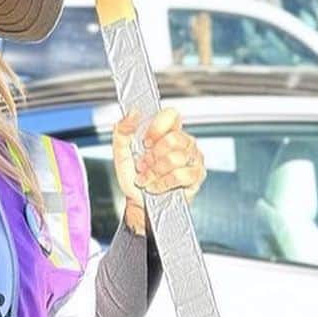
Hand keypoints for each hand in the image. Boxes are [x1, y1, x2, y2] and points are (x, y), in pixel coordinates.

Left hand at [112, 106, 205, 232]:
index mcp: (166, 131)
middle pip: (174, 138)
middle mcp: (183, 142)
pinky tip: (156, 186)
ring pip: (176, 158)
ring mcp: (192, 158)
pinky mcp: (196, 176)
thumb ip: (122, 130)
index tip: (145, 141)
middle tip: (143, 164)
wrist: (138, 203)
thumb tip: (133, 113)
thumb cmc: (133, 177)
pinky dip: (163, 183)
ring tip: (147, 177)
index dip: (157, 127)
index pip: (171, 115)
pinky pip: (181, 175)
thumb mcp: (121, 152)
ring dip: (155, 172)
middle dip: (152, 156)